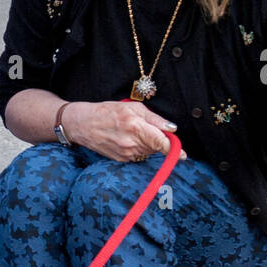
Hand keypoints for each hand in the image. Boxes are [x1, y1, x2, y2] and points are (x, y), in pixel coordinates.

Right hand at [64, 100, 185, 162]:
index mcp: (136, 127)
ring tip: (132, 131)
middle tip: (146, 127)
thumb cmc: (107, 111)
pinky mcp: (121, 159)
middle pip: (156, 147)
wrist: (82, 124)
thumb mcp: (132, 108)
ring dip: (147, 143)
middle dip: (157, 139)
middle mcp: (131, 143)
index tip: (183, 155)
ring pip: (148, 151)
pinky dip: (138, 147)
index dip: (174, 149)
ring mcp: (125, 154)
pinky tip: (126, 138)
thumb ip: (154, 119)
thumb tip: (172, 128)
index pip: (161, 143)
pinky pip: (138, 155)